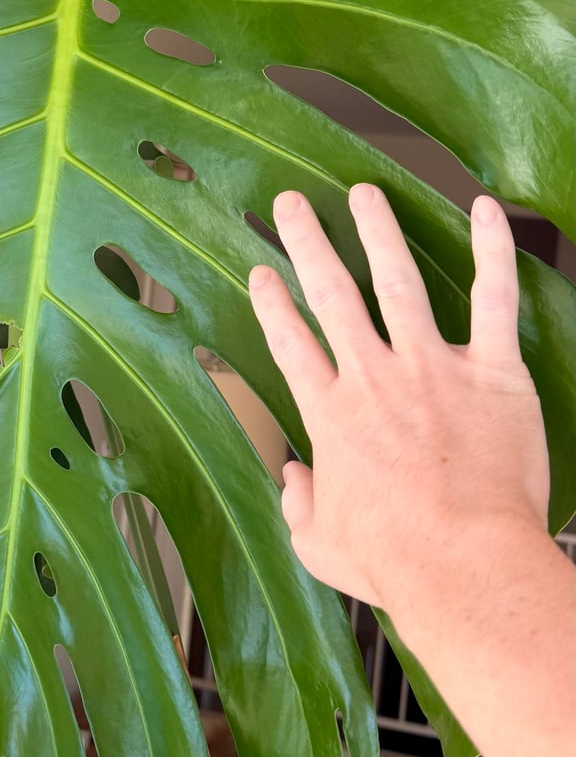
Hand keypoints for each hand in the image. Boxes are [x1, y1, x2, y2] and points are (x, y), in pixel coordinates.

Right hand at [246, 185, 551, 619]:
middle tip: (292, 203)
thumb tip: (292, 481)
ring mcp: (433, 368)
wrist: (462, 564)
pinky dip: (493, 250)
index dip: (272, 302)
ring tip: (364, 192)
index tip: (262, 272)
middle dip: (308, 241)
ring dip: (378, 231)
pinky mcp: (492, 373)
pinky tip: (486, 210)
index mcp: (331, 415)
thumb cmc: (395, 564)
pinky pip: (494, 299)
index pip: (290, 342)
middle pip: (332, 294)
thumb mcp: (319, 545)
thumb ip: (298, 505)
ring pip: (399, 281)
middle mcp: (374, 378)